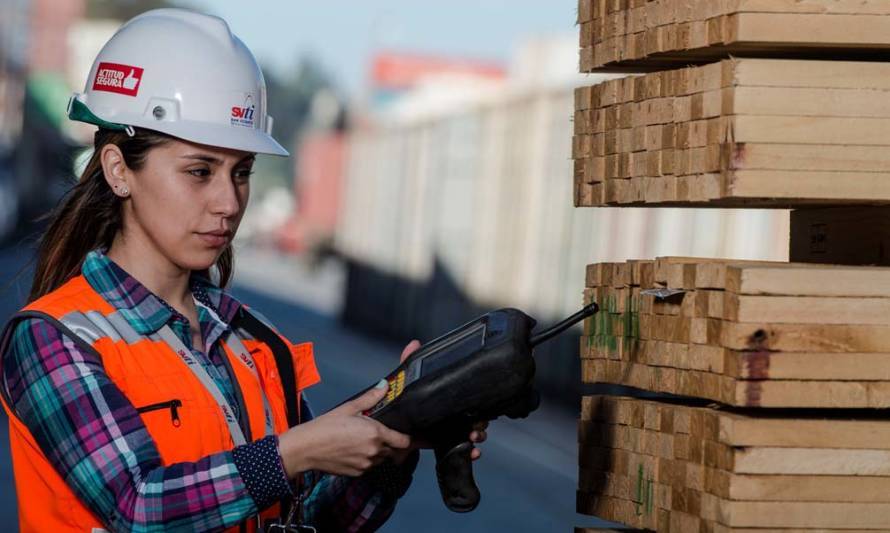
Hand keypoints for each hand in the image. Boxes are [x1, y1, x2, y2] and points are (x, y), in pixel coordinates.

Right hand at [278, 382, 410, 476]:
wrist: (305, 449)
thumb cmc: (325, 426)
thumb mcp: (348, 408)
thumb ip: (370, 398)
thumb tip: (385, 386)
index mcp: (375, 434)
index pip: (404, 441)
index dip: (408, 438)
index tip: (407, 434)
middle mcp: (374, 452)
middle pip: (394, 451)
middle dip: (392, 444)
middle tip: (382, 434)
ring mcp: (366, 465)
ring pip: (382, 459)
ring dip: (380, 452)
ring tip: (365, 441)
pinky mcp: (357, 473)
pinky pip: (369, 467)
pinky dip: (367, 460)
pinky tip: (355, 450)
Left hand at [391, 340, 488, 463]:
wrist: (378, 440)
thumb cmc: (389, 411)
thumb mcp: (399, 386)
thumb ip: (406, 365)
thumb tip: (414, 344)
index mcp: (437, 402)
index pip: (460, 400)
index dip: (473, 402)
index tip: (481, 404)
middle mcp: (445, 417)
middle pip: (470, 417)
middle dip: (478, 421)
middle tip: (477, 423)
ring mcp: (444, 434)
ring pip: (469, 434)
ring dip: (476, 435)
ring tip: (474, 436)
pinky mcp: (440, 449)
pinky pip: (458, 452)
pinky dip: (468, 452)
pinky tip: (471, 452)